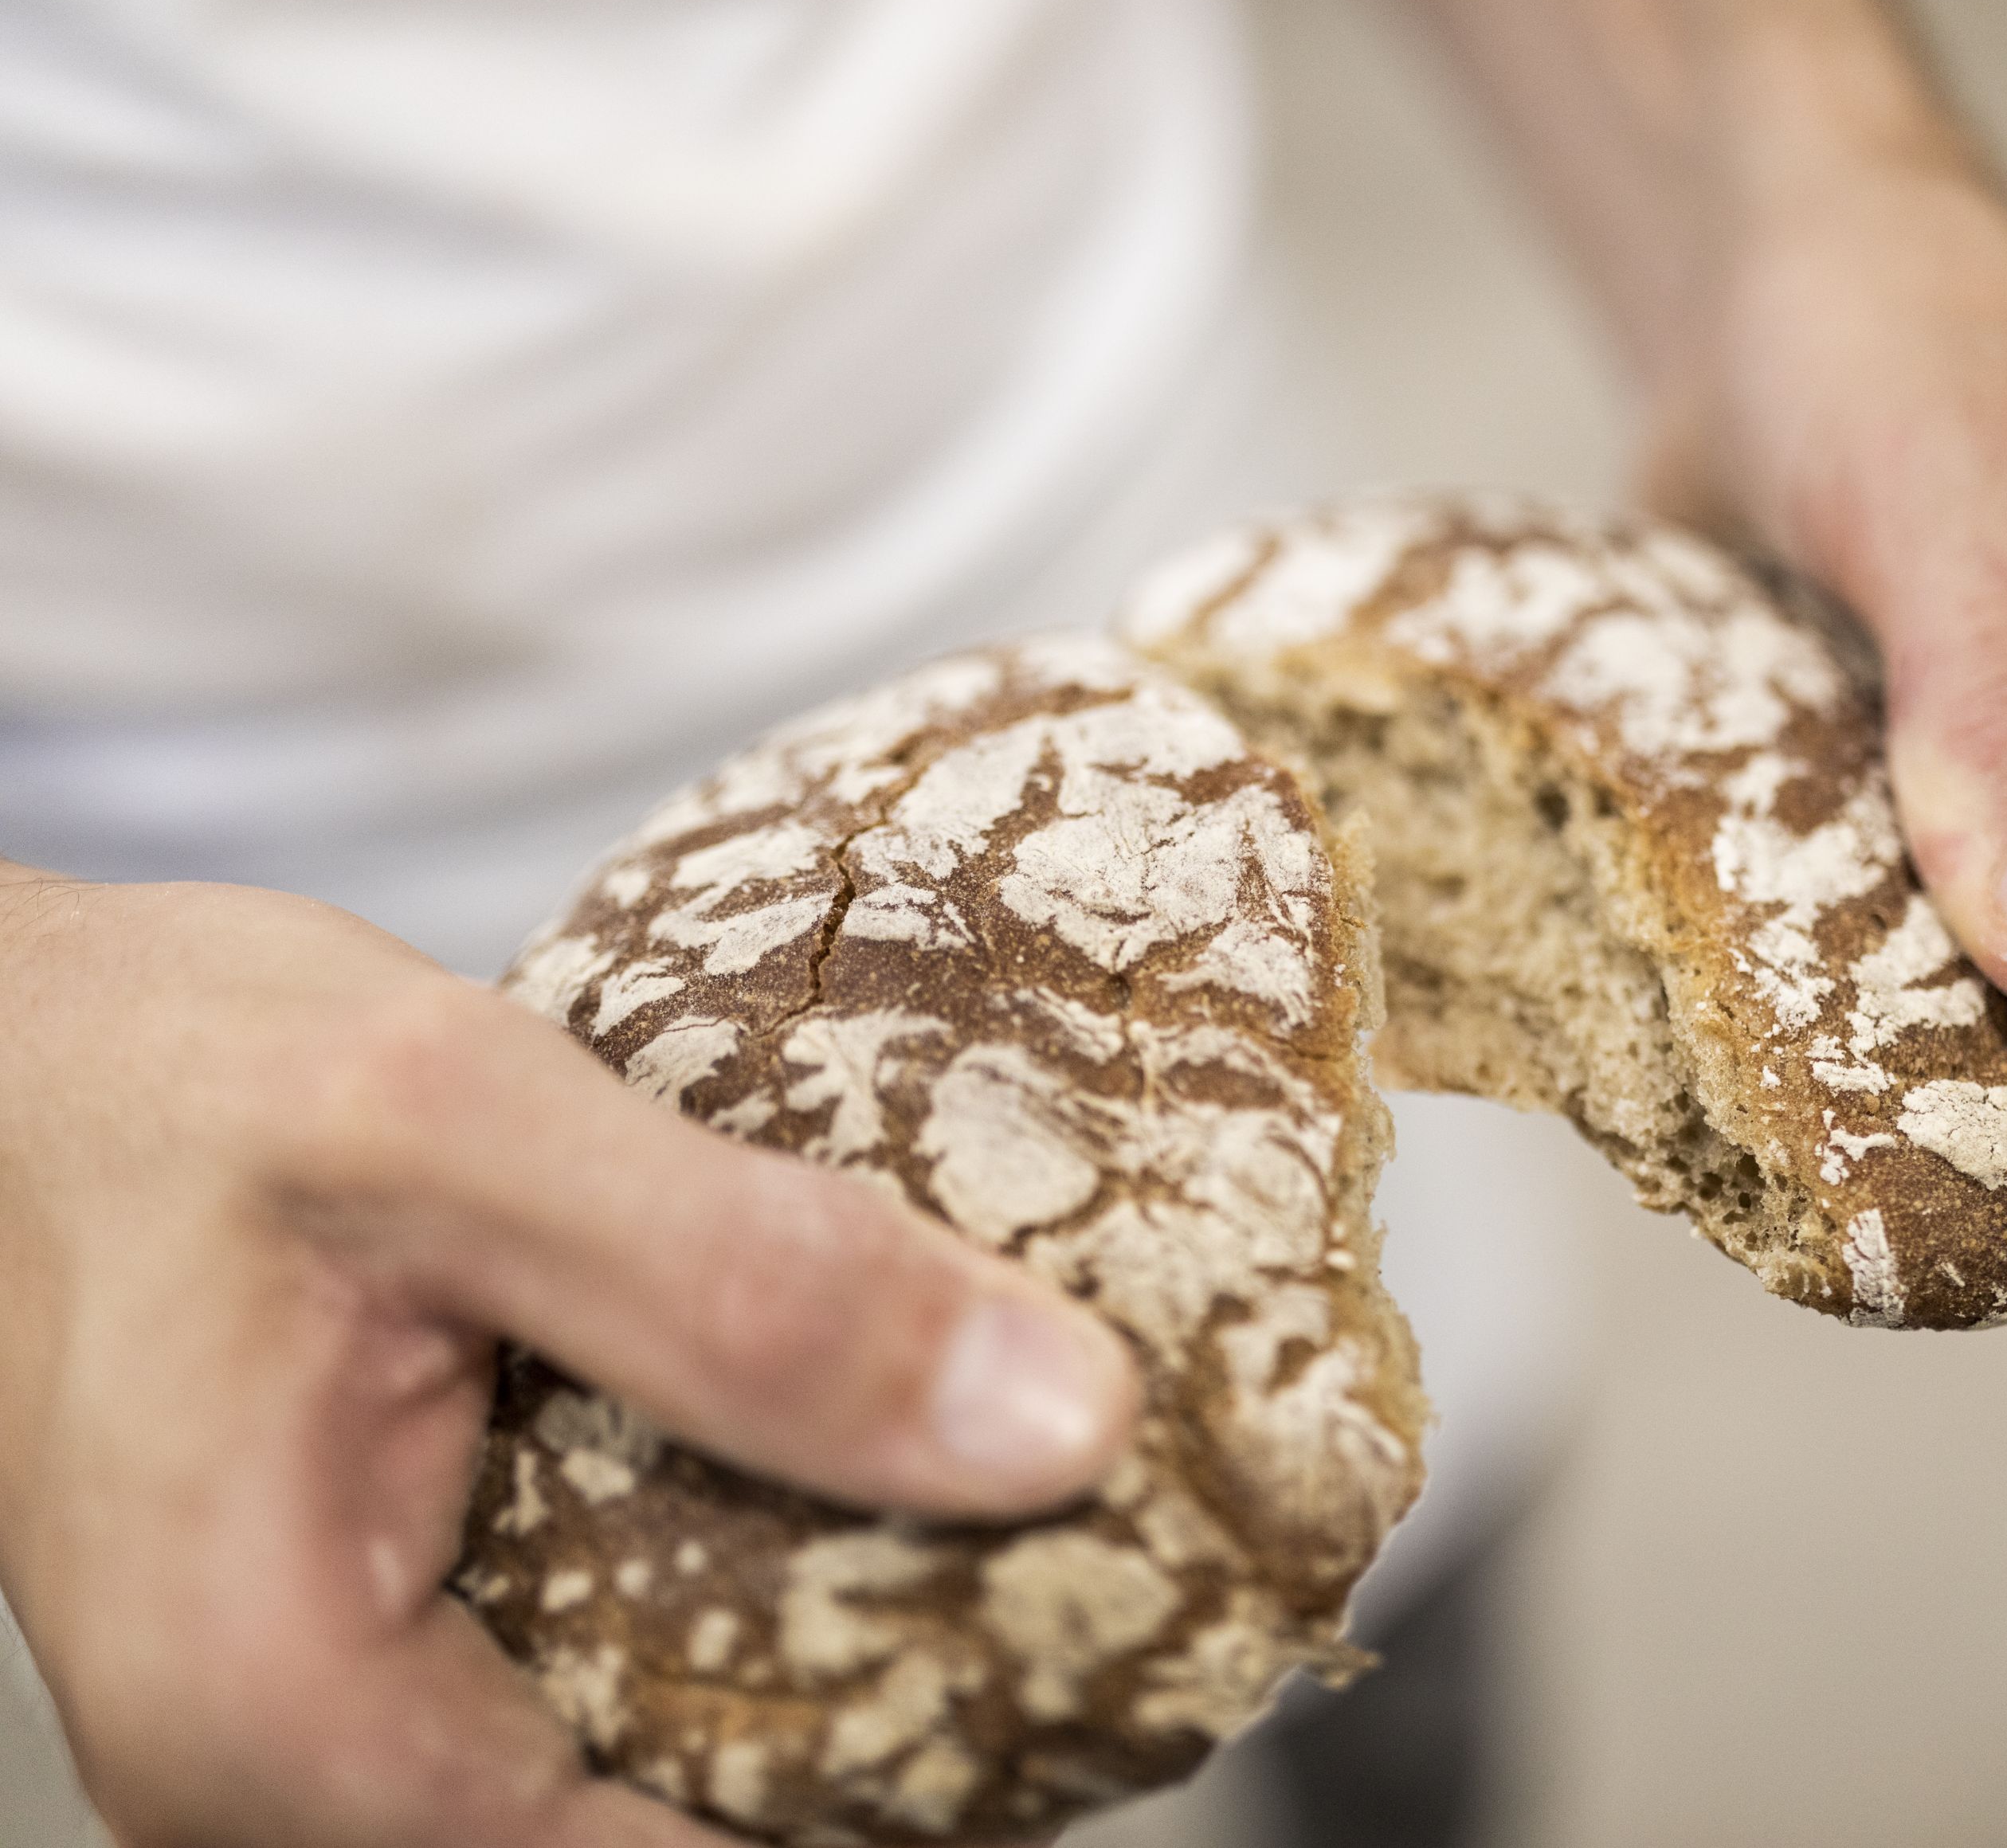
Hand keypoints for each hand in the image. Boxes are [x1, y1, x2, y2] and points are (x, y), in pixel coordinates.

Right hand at [0, 871, 1132, 1847]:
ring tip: (989, 1557)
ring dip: (802, 1691)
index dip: (902, 1796)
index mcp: (281, 1715)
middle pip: (656, 1840)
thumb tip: (1054, 1426)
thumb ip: (743, 1284)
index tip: (1074, 1663)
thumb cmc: (155, 1077)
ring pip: (620, 1787)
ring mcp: (313, 1731)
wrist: (4, 1061)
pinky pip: (574, 1699)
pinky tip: (837, 1509)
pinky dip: (719, 1625)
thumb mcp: (460, 1124)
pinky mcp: (359, 1652)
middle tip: (1063, 1601)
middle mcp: (274, 1779)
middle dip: (867, 1749)